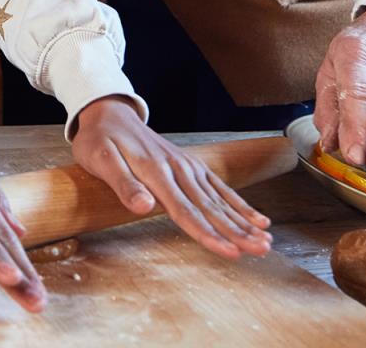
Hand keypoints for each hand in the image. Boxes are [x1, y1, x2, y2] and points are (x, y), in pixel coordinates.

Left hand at [69, 97, 271, 258]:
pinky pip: (220, 187)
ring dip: (244, 222)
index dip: (208, 234)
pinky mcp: (191, 166)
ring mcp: (187, 166)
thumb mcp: (99, 160)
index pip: (185, 210)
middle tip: (261, 251)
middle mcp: (177, 168)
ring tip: (266, 242)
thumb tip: (144, 207)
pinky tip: (258, 220)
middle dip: (237, 232)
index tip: (230, 252)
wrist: (108, 112)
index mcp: (155, 170)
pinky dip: (240, 205)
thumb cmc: (100, 139)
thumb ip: (123, 184)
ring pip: (219, 200)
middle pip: (210, 207)